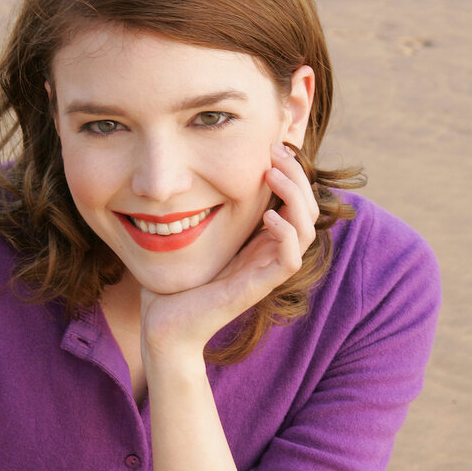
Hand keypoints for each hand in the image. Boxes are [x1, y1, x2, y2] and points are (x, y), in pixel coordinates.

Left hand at [140, 143, 318, 364]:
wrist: (164, 325)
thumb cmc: (175, 282)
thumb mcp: (192, 234)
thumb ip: (203, 207)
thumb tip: (192, 171)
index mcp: (258, 241)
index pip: (295, 202)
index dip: (291, 172)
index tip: (271, 146)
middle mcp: (267, 254)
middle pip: (307, 210)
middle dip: (297, 175)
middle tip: (276, 150)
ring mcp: (265, 272)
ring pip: (306, 231)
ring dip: (296, 198)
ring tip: (272, 175)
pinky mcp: (256, 288)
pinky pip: (290, 261)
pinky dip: (285, 235)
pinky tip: (268, 216)